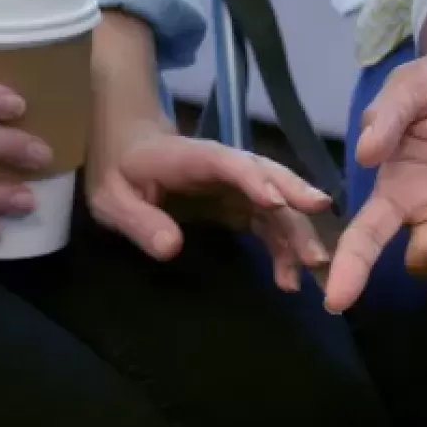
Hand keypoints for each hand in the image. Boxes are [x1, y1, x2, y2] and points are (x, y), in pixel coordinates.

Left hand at [87, 122, 333, 286]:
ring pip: (278, 204)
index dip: (252, 179)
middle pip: (268, 178)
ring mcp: (239, 185)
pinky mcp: (244, 204)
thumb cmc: (119, 172)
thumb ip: (139, 221)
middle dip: (296, 208)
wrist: (130, 149)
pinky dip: (285, 248)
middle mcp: (225, 167)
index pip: (226, 163)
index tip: (277, 202)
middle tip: (315, 244)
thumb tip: (171, 248)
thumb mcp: (111, 199)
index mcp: (190, 157)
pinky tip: (290, 277)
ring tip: (310, 269)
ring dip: (297, 235)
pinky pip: (272, 223)